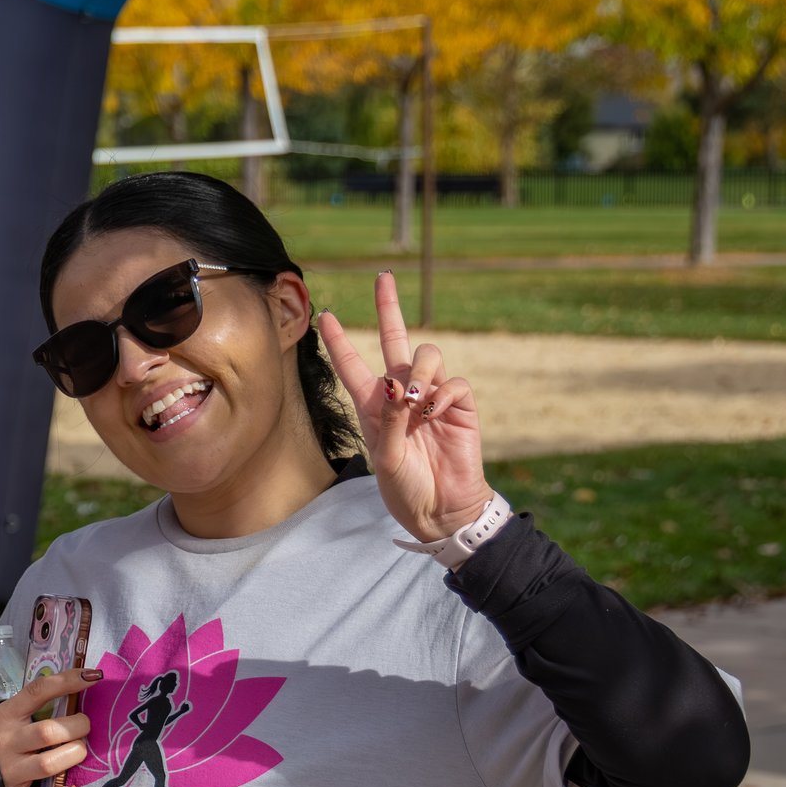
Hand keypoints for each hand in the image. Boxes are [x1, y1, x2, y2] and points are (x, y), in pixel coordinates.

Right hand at [0, 668, 99, 786]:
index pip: (38, 691)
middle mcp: (7, 742)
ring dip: (73, 756)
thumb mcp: (14, 716)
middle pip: (48, 732)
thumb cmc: (6, 737)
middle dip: (78, 727)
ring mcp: (9, 771)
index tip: (94, 676)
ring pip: (47, 765)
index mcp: (8, 715)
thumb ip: (40, 706)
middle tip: (85, 727)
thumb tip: (85, 687)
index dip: (67, 681)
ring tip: (79, 752)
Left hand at [316, 273, 493, 542]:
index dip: (340, 341)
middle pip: (395, 341)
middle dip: (389, 308)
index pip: (353, 366)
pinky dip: (443, 393)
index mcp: (373, 406)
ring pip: (428, 355)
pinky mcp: (459, 406)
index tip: (326, 315)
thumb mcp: (386, 457)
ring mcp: (431, 397)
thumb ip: (390, 421)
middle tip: (383, 278)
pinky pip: (453, 382)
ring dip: (421, 371)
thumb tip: (399, 385)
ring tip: (417, 401)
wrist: (441, 509)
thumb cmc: (406, 488)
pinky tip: (435, 413)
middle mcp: (401, 395)